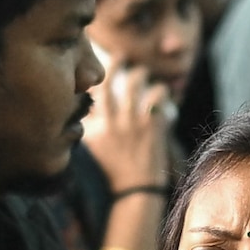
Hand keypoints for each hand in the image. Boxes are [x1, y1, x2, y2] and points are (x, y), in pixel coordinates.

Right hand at [89, 59, 177, 197]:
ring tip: (141, 72)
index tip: (93, 73)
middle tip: (118, 55)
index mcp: (92, 130)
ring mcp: (132, 124)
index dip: (89, 81)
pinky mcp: (152, 128)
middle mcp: (110, 123)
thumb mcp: (94, 153)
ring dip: (139, 74)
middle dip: (113, 65)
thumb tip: (87, 115)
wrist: (135, 193)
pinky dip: (160, 91)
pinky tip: (162, 90)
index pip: (86, 97)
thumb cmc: (113, 177)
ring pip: (135, 86)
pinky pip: (157, 100)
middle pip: (107, 84)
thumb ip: (89, 132)